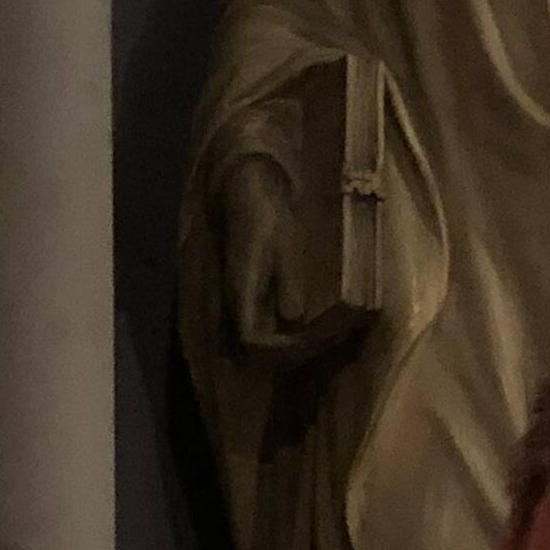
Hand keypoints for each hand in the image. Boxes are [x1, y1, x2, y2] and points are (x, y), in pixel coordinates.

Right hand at [219, 151, 369, 350]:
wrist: (246, 195)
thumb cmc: (269, 217)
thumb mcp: (287, 247)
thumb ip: (288, 284)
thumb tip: (292, 320)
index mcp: (241, 291)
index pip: (253, 341)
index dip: (281, 351)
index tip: (309, 342)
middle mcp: (232, 301)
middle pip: (250, 350)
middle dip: (284, 354)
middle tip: (318, 344)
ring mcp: (234, 301)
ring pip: (250, 341)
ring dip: (280, 348)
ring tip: (312, 338)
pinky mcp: (242, 296)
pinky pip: (254, 328)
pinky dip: (276, 335)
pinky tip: (300, 326)